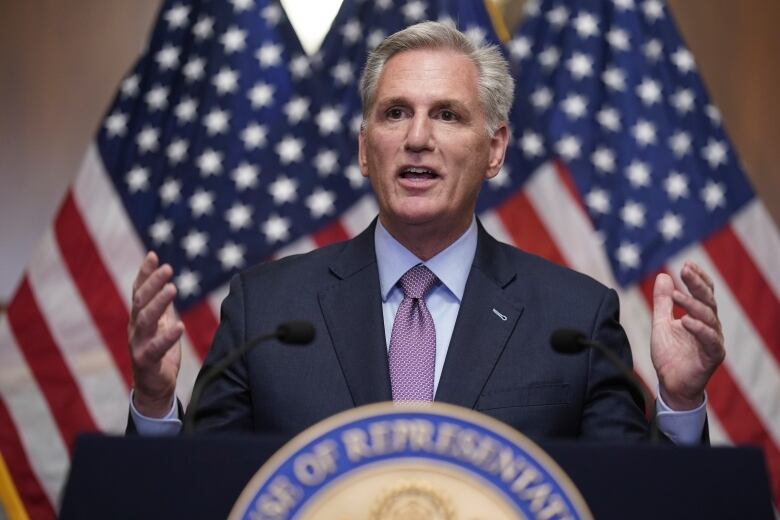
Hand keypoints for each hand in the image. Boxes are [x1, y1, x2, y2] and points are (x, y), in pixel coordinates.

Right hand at [128, 252, 183, 416]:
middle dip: (152, 283)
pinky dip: (168, 337)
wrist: (153, 386)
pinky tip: (180, 326)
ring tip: (173, 289)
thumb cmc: (159, 352)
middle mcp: (135, 328)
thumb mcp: (160, 324)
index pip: (138, 291)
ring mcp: (137, 344)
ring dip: (159, 303)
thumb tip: (166, 281)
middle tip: (167, 268)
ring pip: (145, 320)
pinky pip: (155, 348)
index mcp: (139, 317)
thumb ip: (161, 306)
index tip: (153, 255)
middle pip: (140, 301)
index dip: (144, 273)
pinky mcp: (145, 361)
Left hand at [651, 261, 724, 410]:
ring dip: (693, 305)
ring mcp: (713, 340)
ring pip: (709, 317)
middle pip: (707, 300)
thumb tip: (663, 276)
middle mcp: (710, 326)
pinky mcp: (712, 356)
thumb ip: (663, 302)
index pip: (704, 293)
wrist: (671, 383)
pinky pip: (710, 340)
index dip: (697, 278)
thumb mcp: (661, 323)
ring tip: (677, 296)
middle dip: (697, 284)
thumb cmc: (669, 354)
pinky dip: (699, 329)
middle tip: (684, 270)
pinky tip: (686, 320)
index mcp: (700, 317)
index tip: (687, 264)